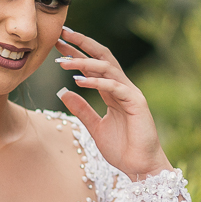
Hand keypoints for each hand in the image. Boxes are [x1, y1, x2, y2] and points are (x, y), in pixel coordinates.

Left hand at [55, 26, 171, 178]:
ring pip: (107, 69)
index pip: (93, 65)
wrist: (141, 167)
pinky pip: (114, 87)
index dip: (77, 53)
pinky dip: (97, 82)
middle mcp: (123, 88)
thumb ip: (82, 109)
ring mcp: (131, 94)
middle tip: (62, 34)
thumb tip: (64, 92)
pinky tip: (79, 81)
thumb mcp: (95, 127)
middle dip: (83, 44)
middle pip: (102, 58)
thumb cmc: (122, 149)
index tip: (59, 43)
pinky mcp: (136, 103)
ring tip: (62, 62)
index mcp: (113, 92)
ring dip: (84, 62)